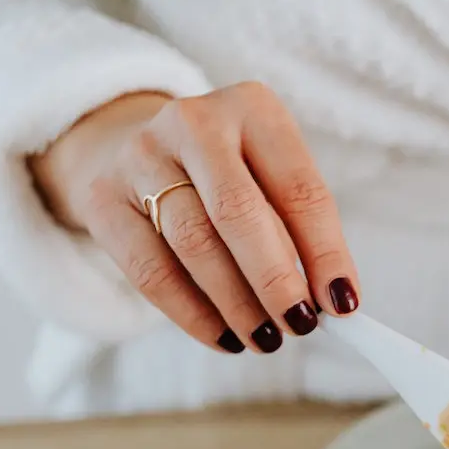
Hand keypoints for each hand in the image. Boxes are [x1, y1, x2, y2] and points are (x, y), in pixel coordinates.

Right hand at [29, 84, 359, 353]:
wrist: (139, 147)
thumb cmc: (231, 175)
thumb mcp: (272, 179)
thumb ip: (301, 233)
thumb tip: (331, 303)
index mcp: (254, 109)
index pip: (300, 188)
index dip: (325, 252)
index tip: (344, 304)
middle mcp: (194, 123)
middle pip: (239, 214)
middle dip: (276, 281)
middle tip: (301, 326)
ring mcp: (141, 157)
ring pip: (195, 246)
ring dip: (238, 305)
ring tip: (266, 339)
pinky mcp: (104, 199)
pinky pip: (152, 271)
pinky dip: (194, 314)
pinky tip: (224, 337)